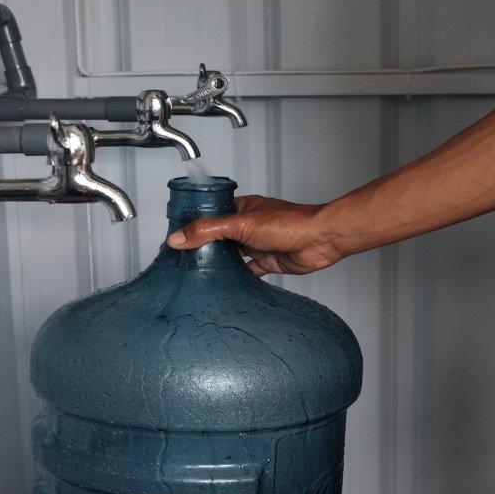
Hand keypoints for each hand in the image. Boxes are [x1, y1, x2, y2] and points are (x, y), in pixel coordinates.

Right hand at [165, 195, 344, 275]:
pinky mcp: (267, 262)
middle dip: (201, 247)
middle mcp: (247, 225)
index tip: (173, 238)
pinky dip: (236, 277)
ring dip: (217, 263)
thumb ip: (207, 231)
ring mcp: (257, 244)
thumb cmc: (290, 223)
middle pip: (218, 237)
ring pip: (231, 255)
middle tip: (180, 260)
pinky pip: (247, 271)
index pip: (208, 215)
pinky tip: (223, 284)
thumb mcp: (240, 224)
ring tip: (196, 273)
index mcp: (240, 209)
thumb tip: (177, 238)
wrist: (321, 240)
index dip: (191, 226)